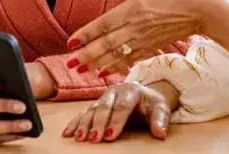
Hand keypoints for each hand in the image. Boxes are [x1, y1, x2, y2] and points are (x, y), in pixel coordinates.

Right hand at [61, 81, 176, 141]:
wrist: (145, 93)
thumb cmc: (152, 103)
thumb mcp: (161, 108)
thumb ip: (161, 120)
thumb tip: (161, 133)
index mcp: (131, 90)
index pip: (122, 106)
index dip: (116, 121)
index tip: (111, 136)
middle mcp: (115, 91)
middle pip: (104, 107)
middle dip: (98, 124)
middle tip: (93, 139)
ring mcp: (103, 97)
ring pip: (92, 110)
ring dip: (84, 124)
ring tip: (79, 137)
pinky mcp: (96, 103)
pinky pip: (83, 112)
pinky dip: (75, 122)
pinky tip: (68, 133)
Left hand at [66, 0, 213, 75]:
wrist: (206, 11)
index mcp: (136, 8)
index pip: (106, 23)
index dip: (87, 34)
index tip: (71, 42)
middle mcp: (137, 27)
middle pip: (108, 43)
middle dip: (87, 54)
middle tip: (69, 63)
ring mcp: (145, 39)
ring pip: (117, 54)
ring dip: (98, 63)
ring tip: (80, 71)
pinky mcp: (152, 46)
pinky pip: (131, 59)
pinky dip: (116, 66)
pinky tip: (104, 73)